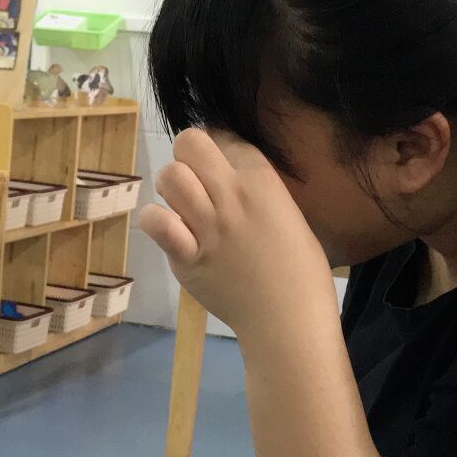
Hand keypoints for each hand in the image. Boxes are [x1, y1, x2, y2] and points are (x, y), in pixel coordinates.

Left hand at [138, 128, 333, 338]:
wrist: (288, 319)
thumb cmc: (300, 270)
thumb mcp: (290, 215)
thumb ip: (260, 191)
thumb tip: (232, 177)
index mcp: (262, 183)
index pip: (226, 138)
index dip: (219, 146)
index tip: (220, 163)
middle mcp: (231, 197)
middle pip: (190, 143)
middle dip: (188, 155)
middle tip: (196, 178)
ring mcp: (206, 226)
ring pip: (169, 176)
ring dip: (171, 186)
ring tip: (182, 204)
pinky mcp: (186, 257)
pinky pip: (155, 221)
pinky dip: (155, 221)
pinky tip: (169, 230)